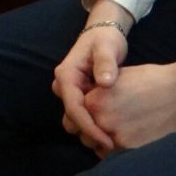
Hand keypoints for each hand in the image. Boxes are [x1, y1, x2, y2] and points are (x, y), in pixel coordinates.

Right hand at [53, 0, 132, 153]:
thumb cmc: (105, 38)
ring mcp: (70, 90)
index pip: (73, 107)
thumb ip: (106, 64)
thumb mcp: (107, 47)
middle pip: (71, 117)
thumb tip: (105, 83)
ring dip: (91, 129)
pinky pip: (83, 114)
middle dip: (88, 132)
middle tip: (111, 144)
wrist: (103, 32)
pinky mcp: (79, 94)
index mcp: (66, 75)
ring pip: (75, 118)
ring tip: (112, 139)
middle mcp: (63, 85)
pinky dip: (95, 122)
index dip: (89, 126)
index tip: (106, 140)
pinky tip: (111, 129)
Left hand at [82, 54, 175, 154]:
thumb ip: (98, 92)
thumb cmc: (152, 81)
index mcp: (94, 101)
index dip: (86, 114)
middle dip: (92, 129)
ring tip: (120, 129)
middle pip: (84, 134)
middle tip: (109, 122)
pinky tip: (129, 137)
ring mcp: (116, 137)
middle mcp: (101, 120)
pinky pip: (113, 156)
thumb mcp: (117, 79)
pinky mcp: (131, 149)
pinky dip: (117, 150)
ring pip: (97, 147)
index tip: (96, 113)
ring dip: (103, 141)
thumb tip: (87, 102)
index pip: (77, 115)